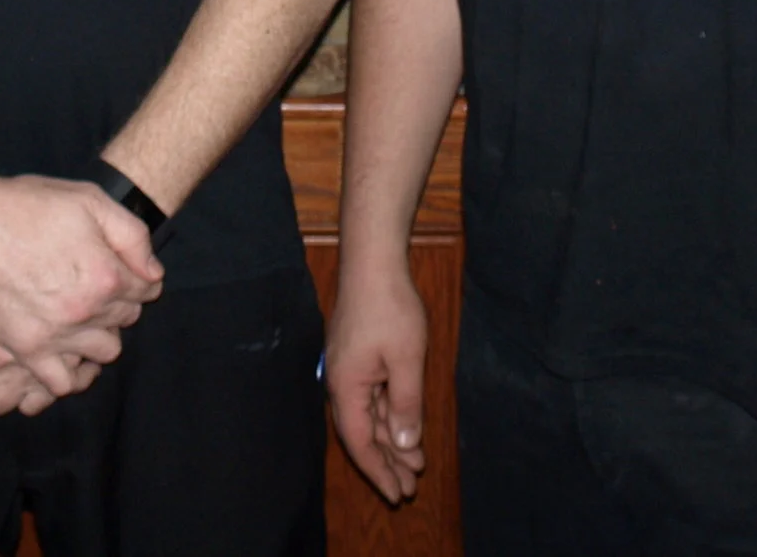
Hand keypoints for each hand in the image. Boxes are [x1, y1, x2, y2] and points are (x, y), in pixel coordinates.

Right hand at [0, 172, 162, 398]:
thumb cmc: (27, 205)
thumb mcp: (89, 200)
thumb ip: (132, 235)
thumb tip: (153, 272)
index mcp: (106, 274)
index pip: (147, 288)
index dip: (138, 276)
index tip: (121, 269)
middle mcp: (86, 311)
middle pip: (126, 319)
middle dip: (120, 302)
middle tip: (98, 286)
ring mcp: (56, 335)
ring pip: (104, 351)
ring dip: (101, 334)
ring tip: (84, 316)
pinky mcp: (26, 349)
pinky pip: (62, 381)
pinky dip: (73, 372)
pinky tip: (69, 351)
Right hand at [324, 262, 430, 502]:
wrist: (373, 262)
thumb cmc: (390, 308)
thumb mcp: (406, 360)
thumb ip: (405, 405)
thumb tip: (404, 444)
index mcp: (346, 388)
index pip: (359, 442)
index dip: (379, 471)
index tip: (397, 493)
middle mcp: (341, 383)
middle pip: (362, 433)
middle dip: (387, 461)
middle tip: (410, 488)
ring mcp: (348, 369)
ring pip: (369, 415)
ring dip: (391, 439)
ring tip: (415, 463)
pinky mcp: (357, 357)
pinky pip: (372, 397)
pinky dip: (389, 415)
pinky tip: (405, 426)